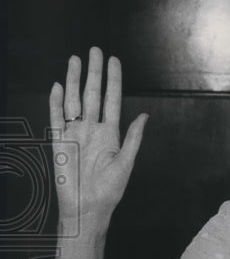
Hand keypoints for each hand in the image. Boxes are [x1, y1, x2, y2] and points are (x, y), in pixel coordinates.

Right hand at [49, 47, 147, 231]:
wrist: (87, 208)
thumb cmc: (110, 190)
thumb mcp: (126, 163)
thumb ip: (134, 138)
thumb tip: (145, 115)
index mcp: (110, 133)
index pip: (112, 99)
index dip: (113, 80)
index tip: (114, 61)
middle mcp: (92, 129)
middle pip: (92, 94)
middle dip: (94, 72)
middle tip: (95, 50)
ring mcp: (75, 134)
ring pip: (74, 101)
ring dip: (75, 81)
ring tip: (76, 60)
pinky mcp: (59, 142)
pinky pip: (56, 118)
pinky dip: (56, 103)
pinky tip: (59, 86)